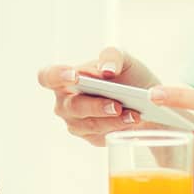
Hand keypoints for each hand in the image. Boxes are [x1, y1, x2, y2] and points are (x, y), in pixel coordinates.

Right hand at [37, 47, 158, 146]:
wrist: (146, 98)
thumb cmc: (127, 75)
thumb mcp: (123, 59)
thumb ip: (113, 57)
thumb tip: (106, 69)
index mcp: (65, 77)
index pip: (47, 77)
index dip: (56, 76)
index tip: (75, 77)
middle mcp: (66, 101)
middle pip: (72, 106)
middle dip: (95, 106)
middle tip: (117, 105)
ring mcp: (76, 122)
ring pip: (89, 125)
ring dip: (112, 121)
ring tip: (133, 115)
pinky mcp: (91, 137)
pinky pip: (101, 136)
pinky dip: (118, 129)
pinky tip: (131, 122)